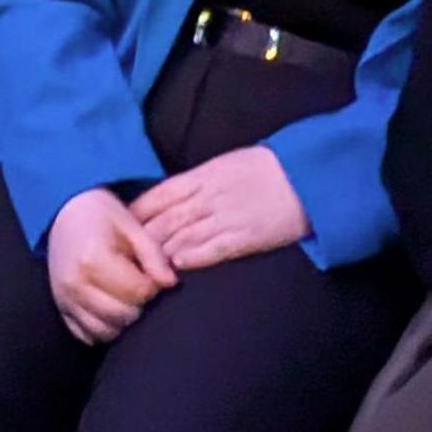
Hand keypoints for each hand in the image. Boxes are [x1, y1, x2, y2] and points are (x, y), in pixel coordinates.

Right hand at [47, 187, 177, 344]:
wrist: (65, 215)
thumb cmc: (102, 216)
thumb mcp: (132, 226)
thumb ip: (153, 256)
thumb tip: (171, 283)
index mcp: (94, 260)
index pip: (138, 292)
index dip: (153, 285)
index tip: (151, 272)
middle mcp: (75, 285)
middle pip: (123, 315)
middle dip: (140, 303)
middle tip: (140, 283)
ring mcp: (64, 300)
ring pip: (106, 331)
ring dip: (123, 319)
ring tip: (126, 294)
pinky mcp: (60, 309)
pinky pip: (87, 335)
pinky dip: (104, 327)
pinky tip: (111, 306)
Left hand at [129, 145, 308, 271]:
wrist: (311, 174)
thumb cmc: (273, 167)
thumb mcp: (231, 162)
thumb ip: (202, 179)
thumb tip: (176, 196)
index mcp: (205, 174)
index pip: (158, 196)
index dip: (136, 214)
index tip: (119, 228)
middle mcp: (210, 196)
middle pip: (163, 221)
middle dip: (140, 241)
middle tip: (123, 258)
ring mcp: (226, 217)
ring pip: (181, 238)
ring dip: (159, 255)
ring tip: (144, 269)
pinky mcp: (245, 237)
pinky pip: (210, 250)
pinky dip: (190, 259)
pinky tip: (177, 267)